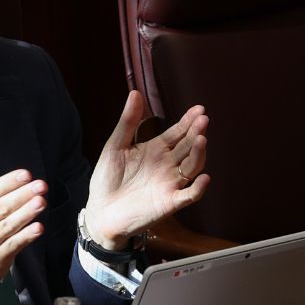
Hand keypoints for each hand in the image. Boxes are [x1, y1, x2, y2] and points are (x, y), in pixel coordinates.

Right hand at [0, 150, 46, 304]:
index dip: (8, 183)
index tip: (25, 174)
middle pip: (1, 208)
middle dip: (22, 196)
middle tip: (40, 185)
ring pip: (8, 226)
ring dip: (26, 213)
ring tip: (42, 202)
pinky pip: (13, 246)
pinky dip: (25, 237)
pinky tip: (38, 228)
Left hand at [84, 91, 208, 249]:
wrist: (99, 210)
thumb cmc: (107, 179)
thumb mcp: (115, 146)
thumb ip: (127, 122)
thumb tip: (135, 93)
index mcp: (156, 150)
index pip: (177, 133)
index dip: (188, 122)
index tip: (198, 109)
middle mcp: (167, 165)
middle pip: (187, 147)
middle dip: (196, 133)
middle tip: (203, 120)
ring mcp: (170, 184)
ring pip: (192, 167)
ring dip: (198, 154)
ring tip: (201, 139)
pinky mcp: (169, 203)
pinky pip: (189, 195)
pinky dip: (198, 189)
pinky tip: (204, 178)